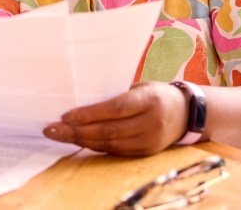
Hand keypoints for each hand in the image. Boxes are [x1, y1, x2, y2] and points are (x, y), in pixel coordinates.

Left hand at [43, 81, 188, 155]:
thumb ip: (116, 94)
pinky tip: (79, 142)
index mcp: (149, 99)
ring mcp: (151, 140)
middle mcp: (151, 122)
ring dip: (82, 141)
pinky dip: (95, 147)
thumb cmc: (155, 94)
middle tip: (52, 129)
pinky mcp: (147, 152)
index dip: (89, 114)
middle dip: (77, 131)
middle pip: (109, 130)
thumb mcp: (140, 87)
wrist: (187, 113)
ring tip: (59, 136)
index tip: (65, 116)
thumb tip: (80, 99)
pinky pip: (117, 152)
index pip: (115, 109)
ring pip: (111, 144)